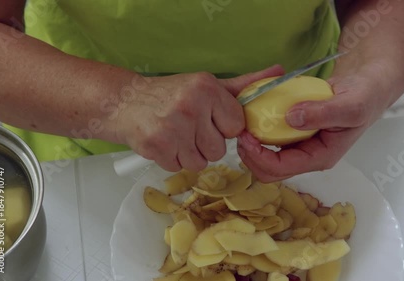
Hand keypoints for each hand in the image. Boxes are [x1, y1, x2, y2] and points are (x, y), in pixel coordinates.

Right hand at [110, 65, 283, 171]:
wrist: (124, 102)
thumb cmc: (170, 95)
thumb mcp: (207, 85)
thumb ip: (244, 85)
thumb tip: (279, 73)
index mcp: (207, 88)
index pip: (236, 126)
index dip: (223, 127)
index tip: (209, 119)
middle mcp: (191, 106)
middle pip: (219, 149)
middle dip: (206, 143)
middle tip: (189, 128)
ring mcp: (173, 128)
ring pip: (201, 162)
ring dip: (189, 154)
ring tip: (176, 135)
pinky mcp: (157, 146)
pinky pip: (180, 167)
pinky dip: (173, 160)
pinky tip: (165, 143)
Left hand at [237, 65, 392, 181]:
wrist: (368, 87)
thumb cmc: (364, 97)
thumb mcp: (350, 105)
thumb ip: (322, 113)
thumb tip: (291, 118)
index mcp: (320, 157)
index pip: (281, 168)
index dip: (259, 156)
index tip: (245, 135)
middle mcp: (308, 156)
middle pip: (270, 170)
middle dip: (250, 155)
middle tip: (239, 130)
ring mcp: (301, 146)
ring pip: (267, 157)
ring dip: (251, 144)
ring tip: (242, 123)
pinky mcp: (296, 134)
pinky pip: (271, 140)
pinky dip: (259, 131)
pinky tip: (253, 114)